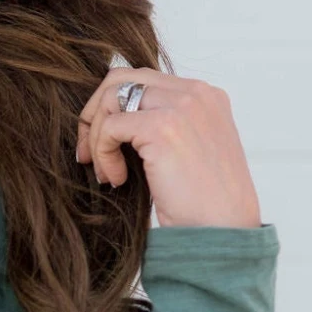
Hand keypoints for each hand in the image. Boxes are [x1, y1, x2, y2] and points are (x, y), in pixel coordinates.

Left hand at [75, 67, 261, 228]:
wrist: (224, 232)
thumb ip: (163, 126)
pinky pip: (110, 126)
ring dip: (96, 138)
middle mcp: (196, 93)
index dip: (112, 109)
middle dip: (94, 114)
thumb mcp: (188, 151)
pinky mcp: (164, 127)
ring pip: (111, 100)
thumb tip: (114, 120)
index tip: (102, 145)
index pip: (142, 80)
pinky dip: (103, 153)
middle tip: (87, 154)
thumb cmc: (204, 204)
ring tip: (104, 172)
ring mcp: (182, 106)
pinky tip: (117, 179)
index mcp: (205, 96)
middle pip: (120, 79)